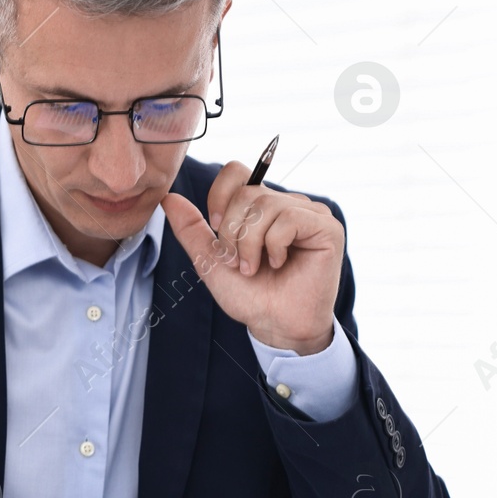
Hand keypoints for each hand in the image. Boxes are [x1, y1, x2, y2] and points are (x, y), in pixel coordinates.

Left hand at [160, 162, 344, 354]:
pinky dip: (274, 246)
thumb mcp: (211, 260)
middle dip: (233, 232)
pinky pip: (289, 219)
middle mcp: (287, 204)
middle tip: (239, 262)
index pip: (237, 171)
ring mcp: (309, 214)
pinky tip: (280, 264)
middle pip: (247, 192)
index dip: (219, 196)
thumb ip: (191, 229)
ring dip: (251, 244)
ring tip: (255, 268)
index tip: (217, 228)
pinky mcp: (327, 228)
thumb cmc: (250, 295)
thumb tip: (169, 198)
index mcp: (261, 206)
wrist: (276, 326)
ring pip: (266, 205)